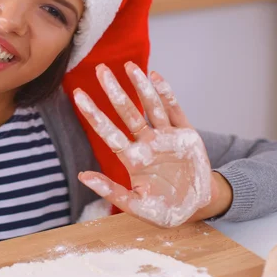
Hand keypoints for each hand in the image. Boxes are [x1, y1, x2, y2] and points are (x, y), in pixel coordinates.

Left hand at [74, 62, 229, 227]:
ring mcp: (166, 136)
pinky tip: (156, 77)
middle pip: (127, 112)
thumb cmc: (166, 209)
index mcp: (133, 159)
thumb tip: (83, 176)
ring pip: (150, 107)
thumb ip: (112, 193)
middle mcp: (147, 143)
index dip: (94, 114)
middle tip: (100, 69)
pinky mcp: (186, 134)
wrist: (198, 207)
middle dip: (114, 91)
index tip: (78, 95)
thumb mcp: (138, 207)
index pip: (109, 132)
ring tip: (130, 66)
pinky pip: (175, 111)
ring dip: (141, 86)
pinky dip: (166, 94)